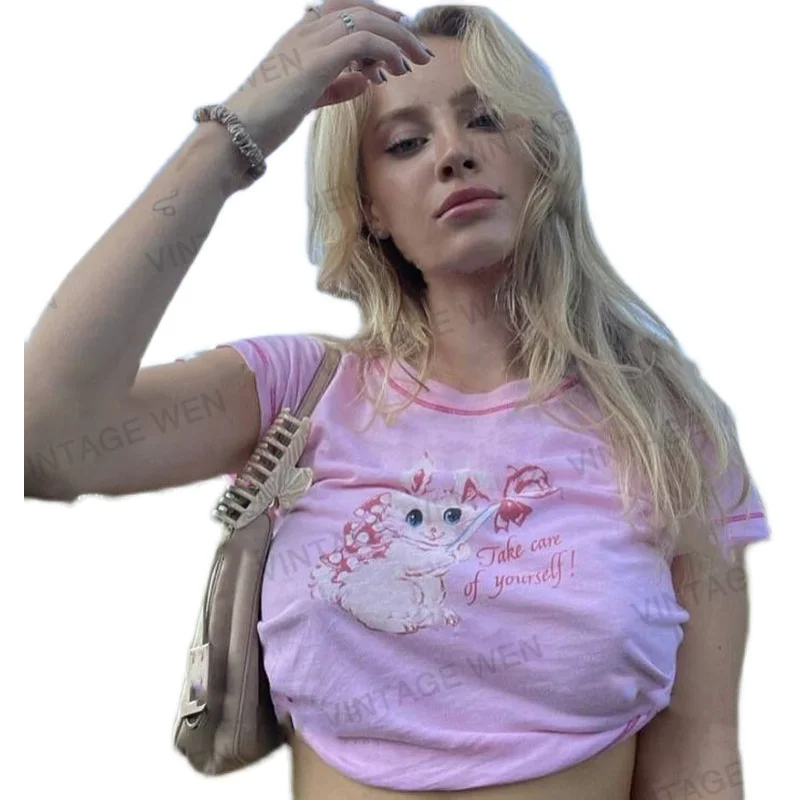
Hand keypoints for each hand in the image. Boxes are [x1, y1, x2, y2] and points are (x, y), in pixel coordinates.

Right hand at [221, 1, 432, 161]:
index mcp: (298, 36)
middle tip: (420, 48)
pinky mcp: (316, 59)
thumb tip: (364, 79)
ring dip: (399, 39)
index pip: (344, 8)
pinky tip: (398, 70)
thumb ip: (335, 86)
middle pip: (360, 8)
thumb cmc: (264, 121)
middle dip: (395, 26)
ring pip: (367, 21)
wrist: (236, 132)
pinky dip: (387, 51)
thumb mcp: (307, 99)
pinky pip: (364, 42)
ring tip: (418, 60)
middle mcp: (304, 31)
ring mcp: (309, 41)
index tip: (401, 31)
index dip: (376, 14)